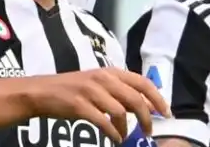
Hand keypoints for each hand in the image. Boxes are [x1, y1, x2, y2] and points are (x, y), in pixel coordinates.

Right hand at [24, 67, 170, 143]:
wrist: (43, 92)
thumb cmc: (74, 89)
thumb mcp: (100, 84)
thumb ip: (121, 92)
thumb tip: (146, 106)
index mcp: (111, 72)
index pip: (143, 82)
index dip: (157, 98)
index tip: (166, 113)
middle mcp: (103, 78)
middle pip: (135, 99)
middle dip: (147, 118)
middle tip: (148, 132)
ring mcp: (91, 91)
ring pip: (121, 111)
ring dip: (126, 128)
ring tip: (124, 136)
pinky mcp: (80, 105)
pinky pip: (103, 121)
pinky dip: (112, 132)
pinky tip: (114, 138)